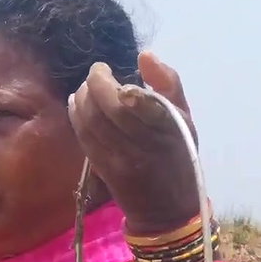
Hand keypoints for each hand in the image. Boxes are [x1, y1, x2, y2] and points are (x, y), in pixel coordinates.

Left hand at [67, 51, 201, 236]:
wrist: (166, 207)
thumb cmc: (178, 154)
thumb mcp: (184, 118)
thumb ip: (167, 83)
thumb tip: (145, 54)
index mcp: (169, 129)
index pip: (141, 103)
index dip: (118, 86)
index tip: (110, 70)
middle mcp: (144, 144)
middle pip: (110, 110)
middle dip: (95, 85)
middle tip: (96, 72)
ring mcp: (121, 159)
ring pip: (93, 123)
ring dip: (82, 99)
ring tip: (85, 87)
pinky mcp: (104, 169)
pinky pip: (85, 138)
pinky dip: (76, 117)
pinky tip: (77, 104)